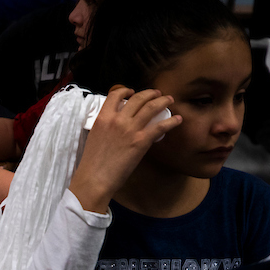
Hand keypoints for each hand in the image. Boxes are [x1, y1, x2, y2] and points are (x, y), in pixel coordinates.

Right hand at [68, 86, 179, 213]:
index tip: (132, 92)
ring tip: (169, 100)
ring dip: (163, 101)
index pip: (115, 95)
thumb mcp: (94, 137)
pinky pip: (161, 126)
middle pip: (138, 98)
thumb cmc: (92, 163)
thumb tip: (117, 126)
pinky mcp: (141, 141)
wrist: (95, 178)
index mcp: (103, 118)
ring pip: (151, 107)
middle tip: (157, 94)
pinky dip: (171, 121)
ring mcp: (130, 129)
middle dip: (150, 93)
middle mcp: (117, 119)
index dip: (126, 90)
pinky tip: (178, 120)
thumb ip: (106, 127)